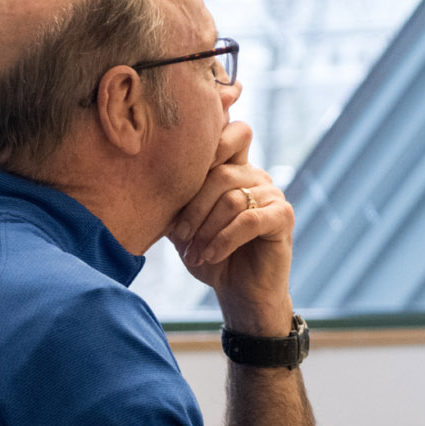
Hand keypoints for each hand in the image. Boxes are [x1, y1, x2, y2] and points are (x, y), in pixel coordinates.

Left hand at [166, 122, 296, 334]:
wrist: (239, 293)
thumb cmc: (211, 256)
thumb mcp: (184, 226)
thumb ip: (173, 200)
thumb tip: (142, 178)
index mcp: (233, 168)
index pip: (227, 132)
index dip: (208, 142)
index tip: (179, 170)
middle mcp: (255, 175)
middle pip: (220, 172)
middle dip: (193, 207)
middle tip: (181, 235)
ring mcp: (272, 193)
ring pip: (231, 198)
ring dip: (207, 230)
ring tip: (196, 253)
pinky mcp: (283, 216)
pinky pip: (249, 220)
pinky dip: (225, 239)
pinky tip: (212, 256)